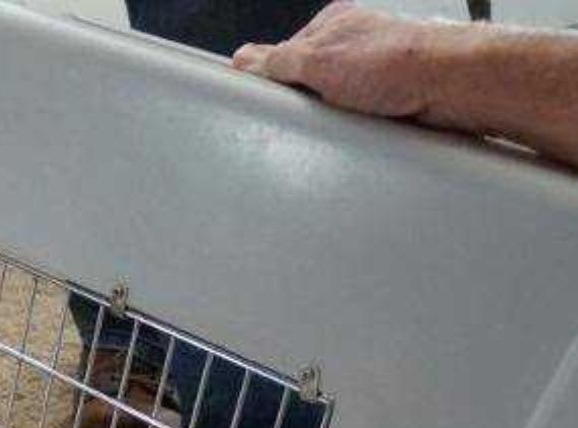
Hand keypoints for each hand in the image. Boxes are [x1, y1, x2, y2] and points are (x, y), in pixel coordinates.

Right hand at [233, 3, 444, 122]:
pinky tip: (356, 131)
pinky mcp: (389, 102)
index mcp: (336, 24)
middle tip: (305, 115)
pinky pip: (356, 121)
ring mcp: (374, 75)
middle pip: (307, 80)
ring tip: (338, 122)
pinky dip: (353, 130)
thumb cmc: (401, 60)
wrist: (452, 85)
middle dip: (303, 102)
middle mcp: (356, 46)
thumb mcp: (320, 59)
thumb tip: (246, 59)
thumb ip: (278, 60)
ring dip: (331, 119)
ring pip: (332, 103)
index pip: (284, 53)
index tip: (265, 99)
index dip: (272, 79)